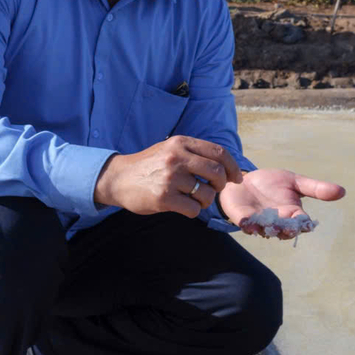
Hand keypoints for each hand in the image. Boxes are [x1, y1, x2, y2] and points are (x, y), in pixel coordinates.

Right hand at [94, 135, 243, 217]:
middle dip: (221, 185)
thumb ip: (194, 153)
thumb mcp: (170, 149)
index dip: (232, 167)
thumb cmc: (149, 165)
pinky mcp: (163, 198)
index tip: (236, 178)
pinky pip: (194, 209)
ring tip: (194, 199)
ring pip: (207, 194)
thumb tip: (226, 167)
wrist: (119, 178)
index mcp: (181, 143)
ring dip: (206, 201)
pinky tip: (183, 206)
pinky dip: (194, 211)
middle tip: (214, 189)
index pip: (219, 152)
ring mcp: (170, 178)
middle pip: (217, 172)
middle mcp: (176, 158)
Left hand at [218, 168, 344, 240]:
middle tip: (288, 228)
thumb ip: (316, 188)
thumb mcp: (295, 182)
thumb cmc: (272, 183)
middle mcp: (277, 221)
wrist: (245, 180)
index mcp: (292, 213)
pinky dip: (247, 225)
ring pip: (265, 230)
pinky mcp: (242, 218)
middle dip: (286, 230)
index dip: (303, 223)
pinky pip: (245, 224)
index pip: (301, 222)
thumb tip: (342, 191)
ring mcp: (259, 221)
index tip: (306, 222)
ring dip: (267, 229)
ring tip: (269, 227)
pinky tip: (248, 224)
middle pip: (284, 230)